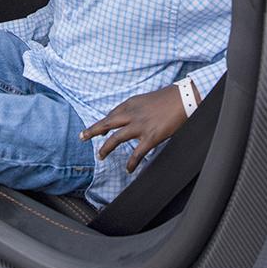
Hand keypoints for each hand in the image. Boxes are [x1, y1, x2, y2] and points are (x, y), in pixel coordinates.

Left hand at [80, 83, 195, 172]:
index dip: (103, 123)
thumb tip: (133, 117)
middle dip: (93, 131)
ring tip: (100, 156)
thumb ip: (137, 109)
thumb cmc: (169, 98)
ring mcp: (139, 126)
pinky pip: (137, 153)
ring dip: (106, 148)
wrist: (184, 98)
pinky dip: (131, 162)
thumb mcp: (147, 99)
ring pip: (116, 139)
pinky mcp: (150, 137)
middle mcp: (131, 114)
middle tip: (82, 137)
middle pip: (106, 123)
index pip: (112, 114)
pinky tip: (128, 169)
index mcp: (131, 104)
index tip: (98, 129)